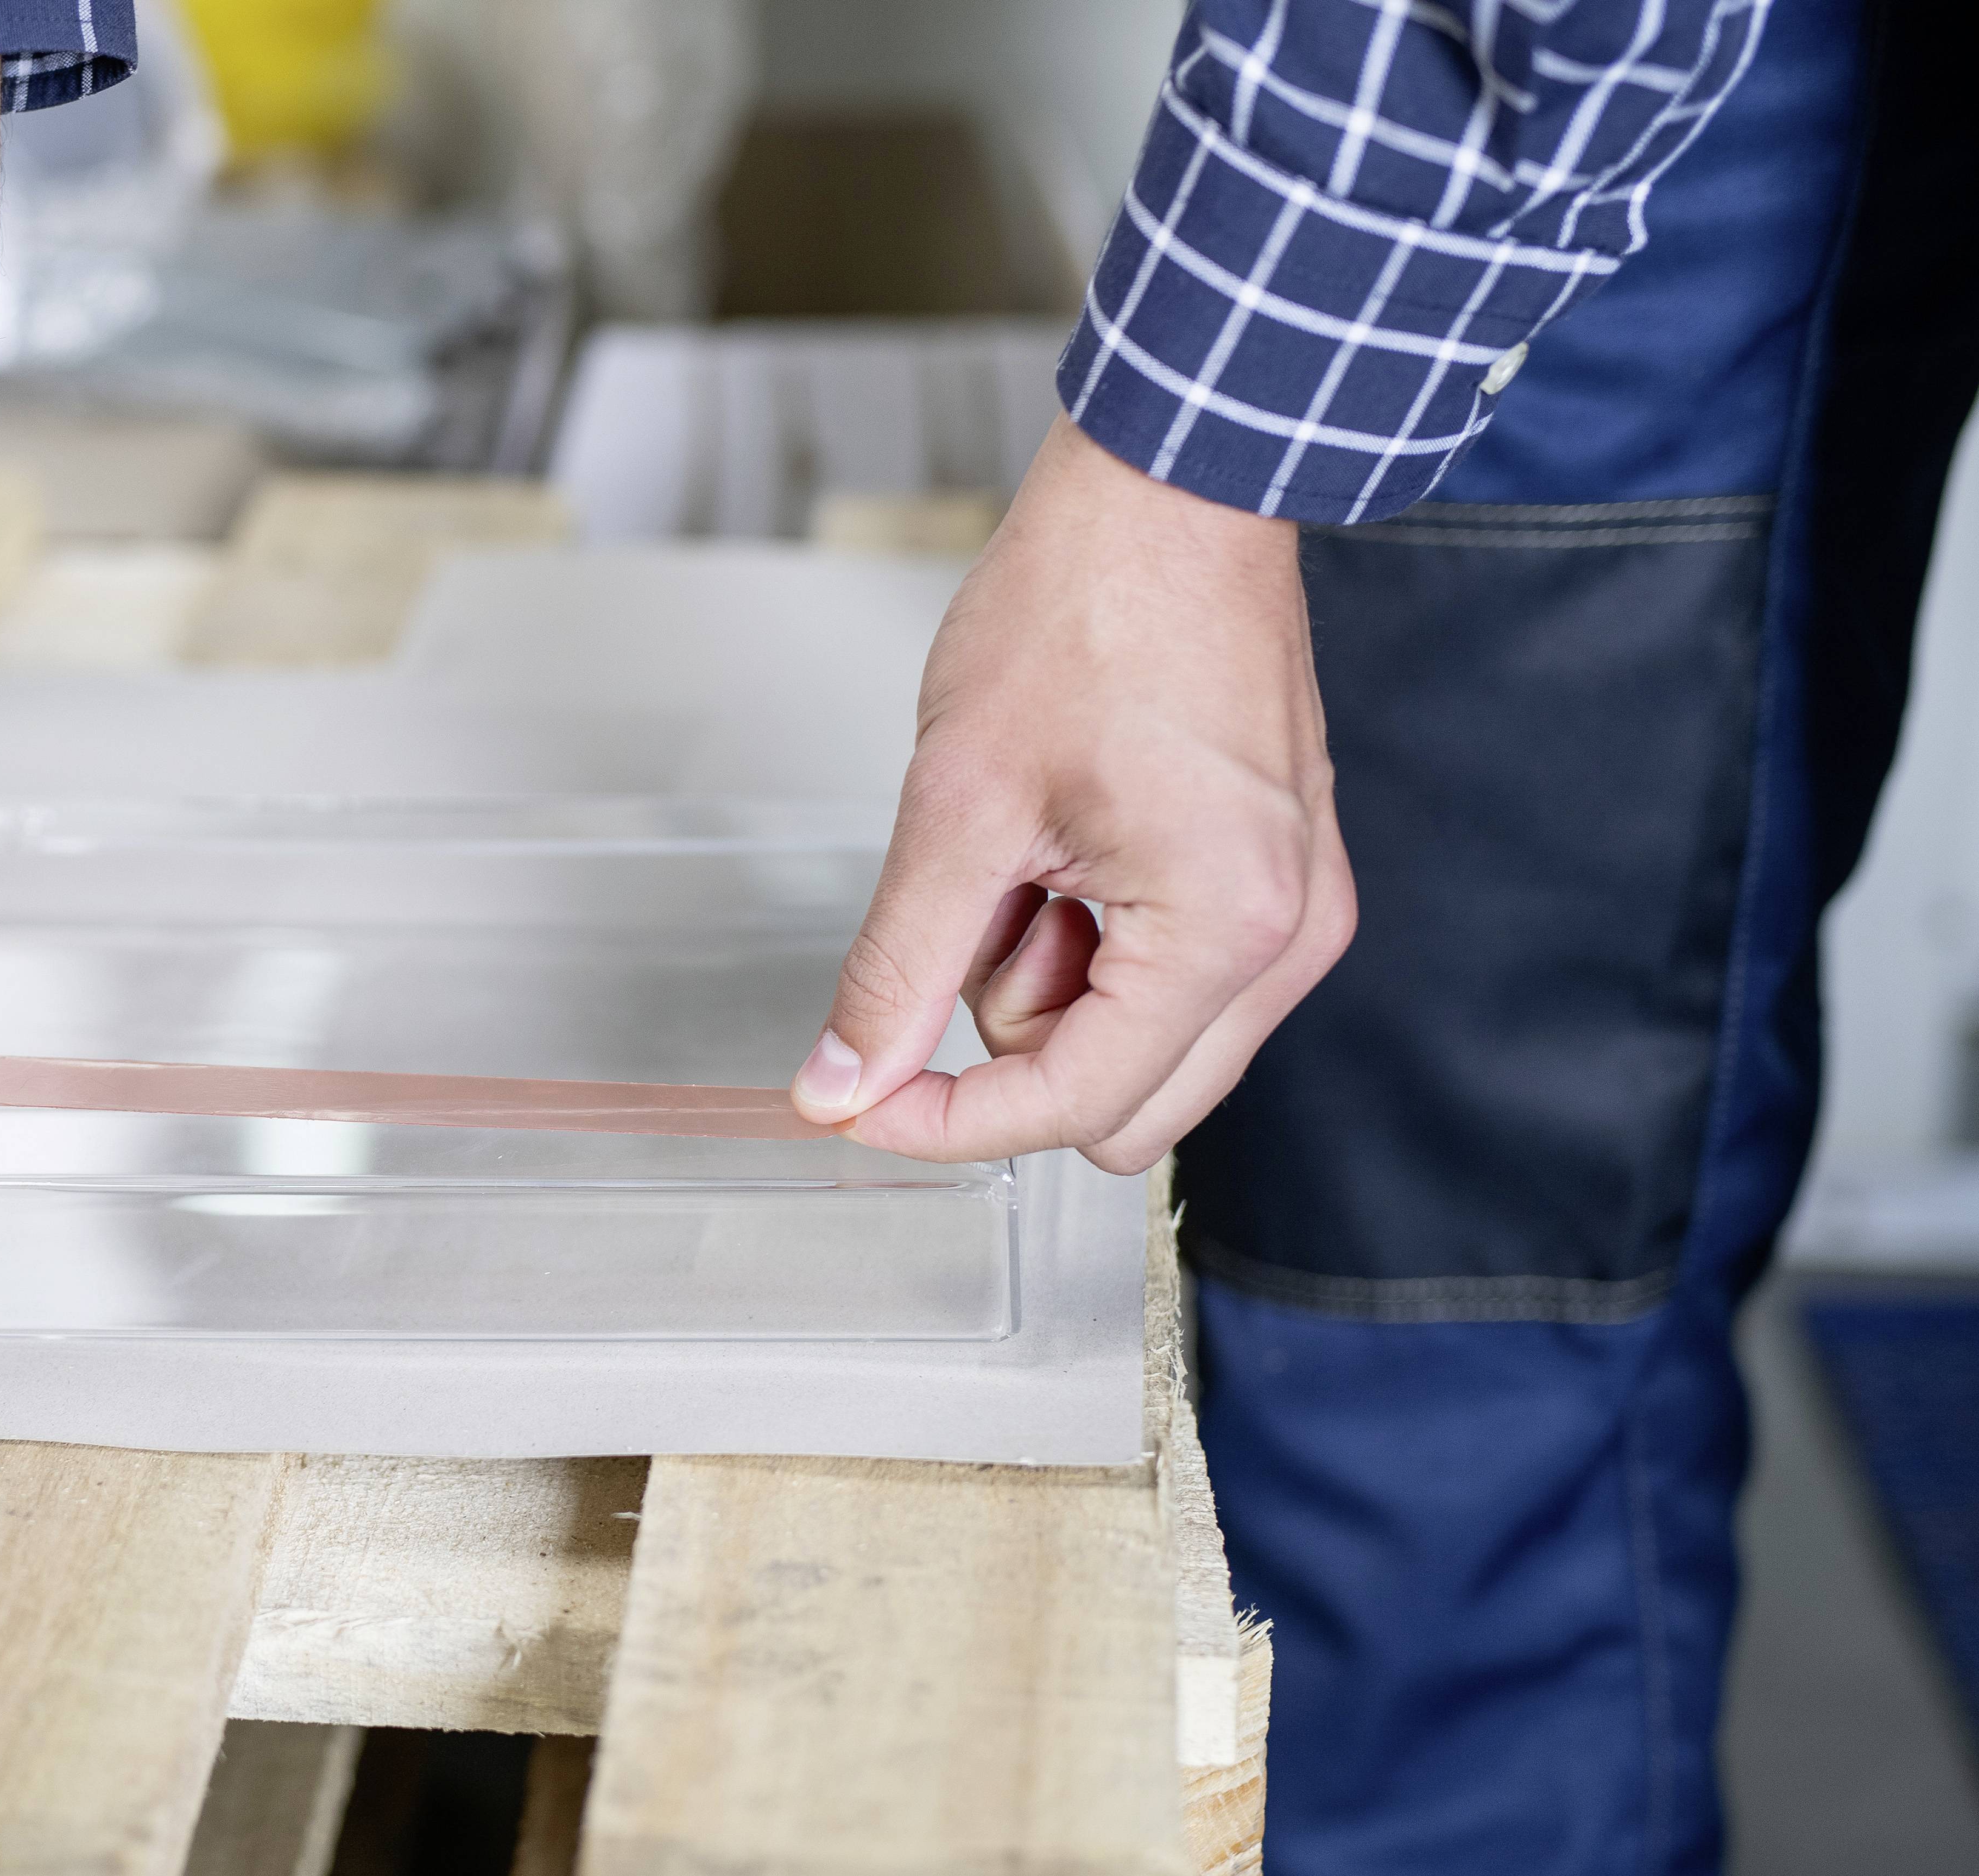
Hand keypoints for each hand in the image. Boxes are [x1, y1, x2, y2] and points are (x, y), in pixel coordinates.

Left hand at [789, 415, 1354, 1171]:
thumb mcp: (957, 803)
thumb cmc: (1084, 611)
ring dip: (1051, 977)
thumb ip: (897, 967)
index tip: (859, 1098)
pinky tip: (1067, 842)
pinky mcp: (1273, 881)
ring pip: (1135, 1047)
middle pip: (1121, 1106)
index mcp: (1227, 929)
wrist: (1170, 494)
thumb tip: (841, 1087)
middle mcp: (1287, 941)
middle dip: (1019, 1035)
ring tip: (1031, 843)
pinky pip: (1163, 979)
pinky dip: (1090, 938)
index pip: (1075, 1106)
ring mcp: (1291, 912)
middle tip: (983, 901)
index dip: (949, 1123)